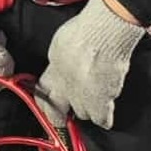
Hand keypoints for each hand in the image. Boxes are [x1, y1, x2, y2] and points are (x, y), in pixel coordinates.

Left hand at [35, 0, 144, 128]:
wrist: (103, 34)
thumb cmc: (87, 29)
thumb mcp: (63, 41)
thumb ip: (61, 58)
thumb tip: (65, 63)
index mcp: (54, 68)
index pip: (41, 92)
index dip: (46, 102)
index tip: (49, 105)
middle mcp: (64, 85)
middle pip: (57, 111)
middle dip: (60, 115)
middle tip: (66, 116)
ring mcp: (81, 97)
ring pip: (82, 114)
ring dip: (88, 109)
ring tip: (96, 97)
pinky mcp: (99, 104)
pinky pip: (102, 121)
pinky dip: (106, 117)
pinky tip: (108, 106)